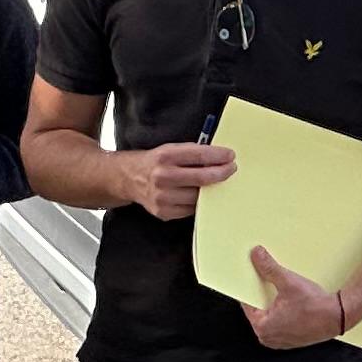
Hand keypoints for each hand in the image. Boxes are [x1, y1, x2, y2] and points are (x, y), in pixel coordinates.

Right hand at [121, 141, 237, 219]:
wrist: (130, 179)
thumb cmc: (154, 163)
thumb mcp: (170, 149)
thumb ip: (192, 153)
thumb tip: (219, 157)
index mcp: (165, 157)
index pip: (199, 155)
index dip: (218, 156)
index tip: (230, 156)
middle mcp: (162, 177)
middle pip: (201, 178)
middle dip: (221, 173)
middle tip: (231, 169)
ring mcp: (162, 197)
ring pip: (198, 196)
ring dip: (211, 190)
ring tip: (216, 182)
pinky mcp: (163, 212)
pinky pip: (190, 209)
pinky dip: (198, 202)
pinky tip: (200, 195)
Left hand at [239, 247, 353, 349]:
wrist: (338, 316)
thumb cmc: (315, 307)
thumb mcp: (288, 282)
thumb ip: (269, 268)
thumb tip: (257, 256)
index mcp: (262, 327)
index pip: (248, 304)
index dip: (251, 289)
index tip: (254, 279)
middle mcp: (269, 338)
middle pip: (259, 311)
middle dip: (264, 296)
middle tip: (273, 284)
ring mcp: (280, 341)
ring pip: (271, 318)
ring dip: (275, 305)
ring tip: (286, 295)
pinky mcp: (292, 340)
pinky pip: (281, 324)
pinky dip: (284, 314)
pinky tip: (293, 305)